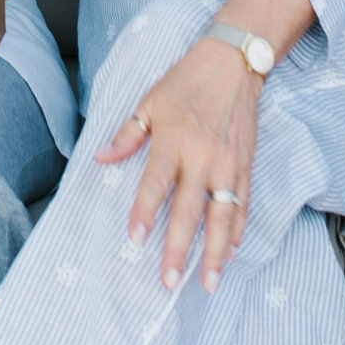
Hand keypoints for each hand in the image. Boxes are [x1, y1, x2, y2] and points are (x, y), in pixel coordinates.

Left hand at [95, 36, 261, 292]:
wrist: (233, 63)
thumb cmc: (186, 80)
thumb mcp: (150, 101)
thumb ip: (127, 134)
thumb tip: (99, 158)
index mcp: (173, 140)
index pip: (155, 184)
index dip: (144, 212)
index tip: (136, 239)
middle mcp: (202, 157)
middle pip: (189, 210)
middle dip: (179, 248)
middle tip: (170, 281)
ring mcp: (227, 164)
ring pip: (221, 216)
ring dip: (215, 252)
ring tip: (208, 282)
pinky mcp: (245, 165)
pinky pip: (242, 204)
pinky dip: (237, 229)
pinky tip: (231, 251)